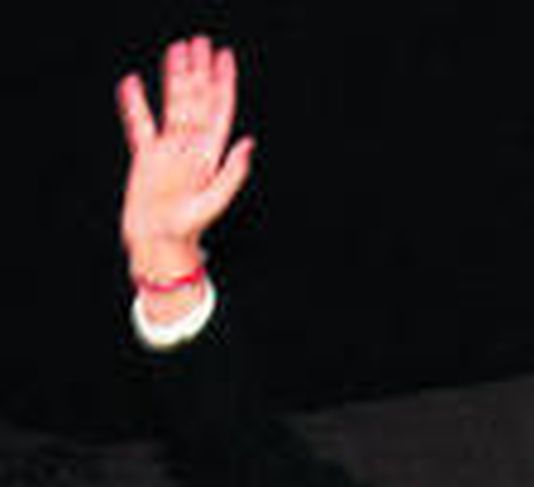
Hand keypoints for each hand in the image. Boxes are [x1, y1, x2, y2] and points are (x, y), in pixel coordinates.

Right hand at [116, 36, 253, 289]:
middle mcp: (190, 150)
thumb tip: (248, 142)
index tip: (224, 58)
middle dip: (199, 72)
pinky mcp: (146, 158)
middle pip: (197, 101)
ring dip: (174, 78)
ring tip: (175, 50)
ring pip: (172, 105)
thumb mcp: (213, 202)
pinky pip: (140, 124)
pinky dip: (136, 104)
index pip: (219, 111)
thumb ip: (231, 173)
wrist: (158, 246)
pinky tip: (132, 83)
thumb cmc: (187, 231)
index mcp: (209, 157)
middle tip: (199, 42)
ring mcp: (168, 152)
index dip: (223, 84)